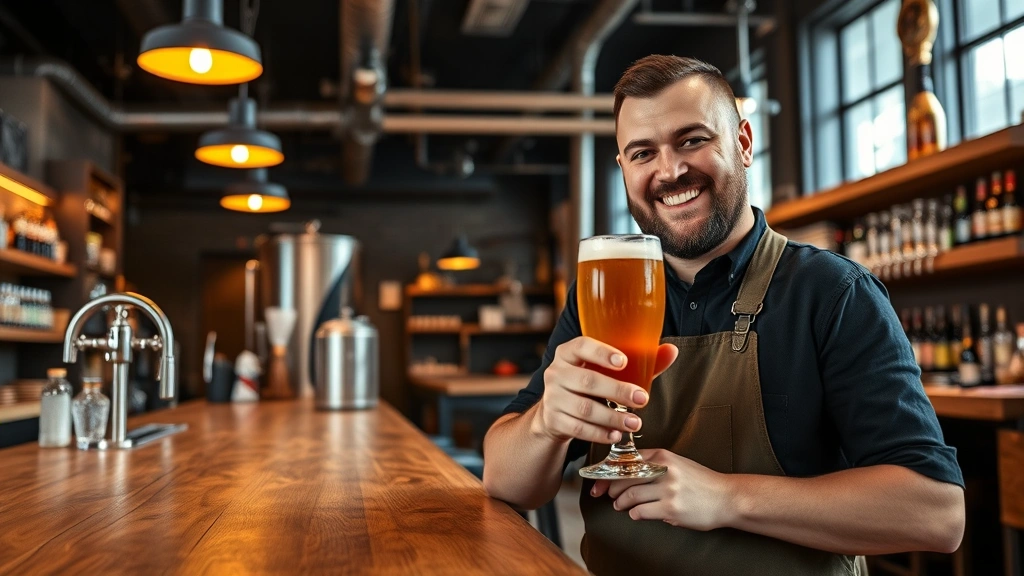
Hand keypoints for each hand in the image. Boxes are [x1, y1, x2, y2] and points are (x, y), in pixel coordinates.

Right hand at [531, 337, 676, 444]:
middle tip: (642, 399)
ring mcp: (552, 398)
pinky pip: (578, 429)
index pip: (581, 346)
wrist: (555, 411)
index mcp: (568, 353)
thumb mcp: (608, 371)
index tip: (624, 362)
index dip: (602, 353)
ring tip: (634, 423)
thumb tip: (671, 351)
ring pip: (584, 409)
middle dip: (617, 391)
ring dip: (612, 417)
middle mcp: (556, 372)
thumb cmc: (590, 384)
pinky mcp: (553, 420)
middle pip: (587, 381)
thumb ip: (639, 361)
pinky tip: (616, 435)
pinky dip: (599, 434)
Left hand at [590, 449, 736, 530]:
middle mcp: (664, 469)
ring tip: (620, 506)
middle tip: (607, 495)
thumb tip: (626, 474)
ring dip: (621, 503)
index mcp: (663, 456)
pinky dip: (634, 514)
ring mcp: (667, 489)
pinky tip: (636, 514)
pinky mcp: (671, 508)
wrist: (727, 497)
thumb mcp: (678, 464)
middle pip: (624, 477)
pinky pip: (641, 511)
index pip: (626, 461)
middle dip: (610, 488)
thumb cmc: (701, 482)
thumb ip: (654, 465)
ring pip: (630, 495)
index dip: (608, 472)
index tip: (599, 481)